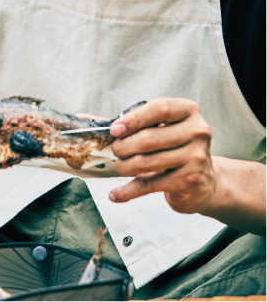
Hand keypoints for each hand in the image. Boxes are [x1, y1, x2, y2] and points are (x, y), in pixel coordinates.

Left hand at [109, 98, 215, 214]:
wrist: (205, 182)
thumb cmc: (177, 148)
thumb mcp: (166, 128)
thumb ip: (140, 122)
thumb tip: (97, 121)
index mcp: (189, 111)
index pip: (159, 109)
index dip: (133, 119)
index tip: (115, 130)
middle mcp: (197, 132)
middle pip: (149, 138)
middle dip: (124, 146)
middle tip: (116, 151)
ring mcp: (195, 157)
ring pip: (146, 162)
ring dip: (124, 166)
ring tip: (120, 166)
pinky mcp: (189, 181)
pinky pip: (149, 185)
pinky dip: (127, 191)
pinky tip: (115, 194)